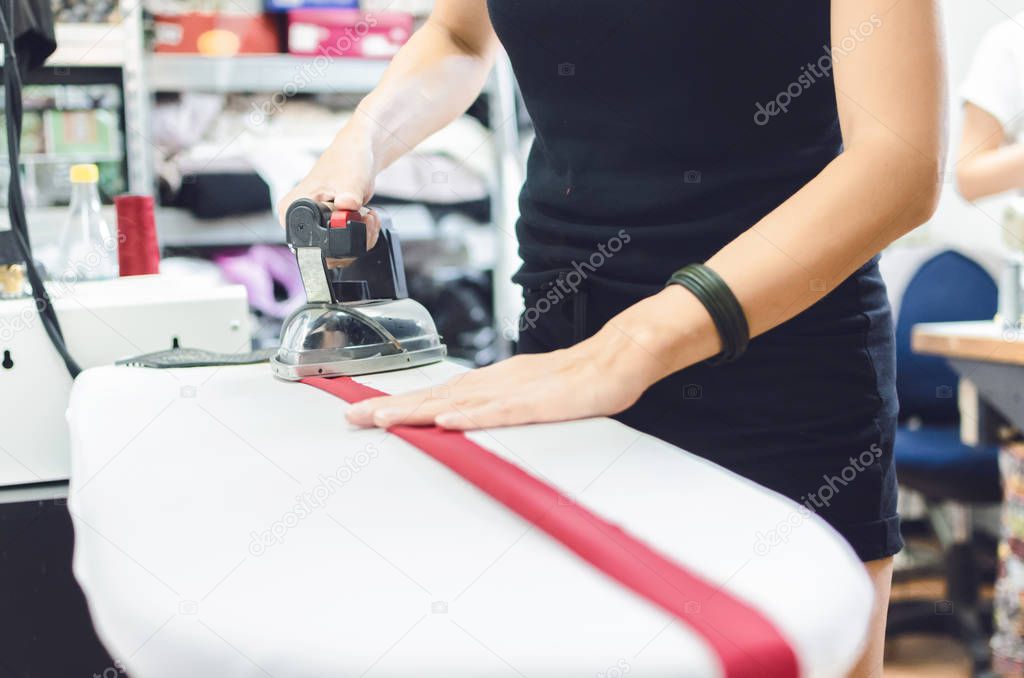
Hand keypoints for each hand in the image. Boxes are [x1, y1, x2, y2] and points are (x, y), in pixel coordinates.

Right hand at [278, 128, 381, 264]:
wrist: (359, 154)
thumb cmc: (347, 159)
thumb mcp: (349, 178)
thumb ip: (348, 195)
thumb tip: (346, 204)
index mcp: (291, 211)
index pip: (307, 248)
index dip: (335, 244)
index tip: (352, 222)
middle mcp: (298, 221)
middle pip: (326, 254)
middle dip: (353, 241)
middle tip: (364, 217)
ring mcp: (315, 226)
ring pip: (341, 252)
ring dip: (363, 236)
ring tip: (366, 213)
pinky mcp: (330, 228)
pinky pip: (349, 244)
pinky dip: (364, 234)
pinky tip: (367, 215)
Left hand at [345, 344, 648, 429]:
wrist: (617, 356)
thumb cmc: (577, 378)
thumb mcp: (529, 394)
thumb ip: (499, 406)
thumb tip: (467, 419)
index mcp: (493, 381)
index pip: (438, 394)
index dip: (400, 404)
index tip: (366, 412)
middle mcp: (496, 382)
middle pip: (436, 397)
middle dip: (393, 408)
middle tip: (353, 418)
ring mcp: (516, 391)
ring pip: (457, 402)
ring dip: (418, 411)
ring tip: (382, 420)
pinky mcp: (539, 402)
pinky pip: (499, 411)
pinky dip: (470, 417)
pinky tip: (445, 422)